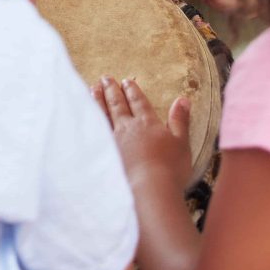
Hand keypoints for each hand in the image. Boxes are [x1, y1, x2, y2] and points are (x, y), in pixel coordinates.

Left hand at [94, 75, 191, 190]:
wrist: (149, 190)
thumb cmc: (170, 169)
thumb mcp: (182, 143)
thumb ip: (180, 120)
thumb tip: (183, 99)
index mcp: (147, 123)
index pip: (138, 102)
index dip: (132, 91)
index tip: (126, 81)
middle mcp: (128, 128)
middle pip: (118, 104)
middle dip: (112, 90)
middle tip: (105, 78)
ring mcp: (114, 140)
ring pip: (103, 114)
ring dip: (98, 100)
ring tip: (93, 89)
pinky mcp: (105, 154)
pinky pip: (95, 131)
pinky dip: (90, 120)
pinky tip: (86, 117)